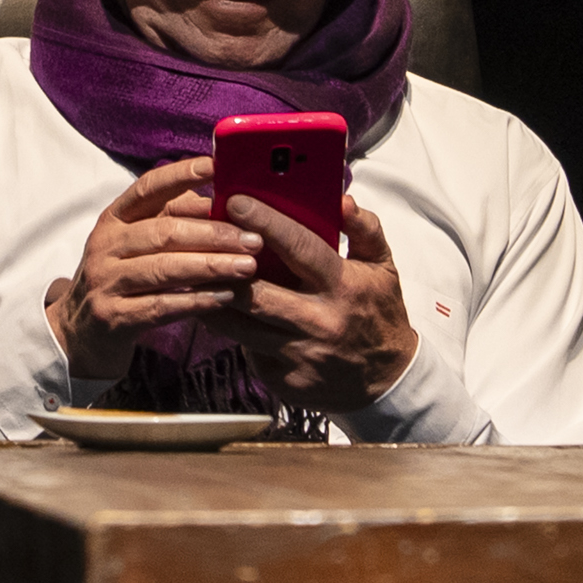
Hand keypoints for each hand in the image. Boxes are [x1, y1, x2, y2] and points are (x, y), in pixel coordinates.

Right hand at [44, 157, 261, 379]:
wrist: (79, 334)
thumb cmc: (121, 278)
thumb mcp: (136, 243)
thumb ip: (172, 219)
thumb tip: (220, 199)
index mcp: (114, 218)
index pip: (148, 187)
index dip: (181, 174)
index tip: (216, 166)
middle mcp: (106, 244)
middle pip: (163, 231)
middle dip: (213, 233)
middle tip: (253, 238)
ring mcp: (106, 281)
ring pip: (164, 268)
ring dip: (211, 266)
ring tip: (247, 267)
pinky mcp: (112, 317)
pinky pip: (161, 306)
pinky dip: (196, 300)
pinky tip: (225, 297)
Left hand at [202, 195, 417, 414]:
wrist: (388, 381)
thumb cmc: (378, 313)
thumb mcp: (381, 266)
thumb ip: (364, 228)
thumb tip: (342, 201)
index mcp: (341, 286)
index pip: (299, 248)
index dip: (265, 222)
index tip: (236, 201)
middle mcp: (318, 321)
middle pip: (257, 292)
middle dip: (224, 265)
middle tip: (200, 240)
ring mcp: (299, 354)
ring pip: (241, 325)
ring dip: (214, 298)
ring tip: (194, 276)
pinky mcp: (285, 380)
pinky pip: (248, 350)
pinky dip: (233, 329)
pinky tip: (219, 311)